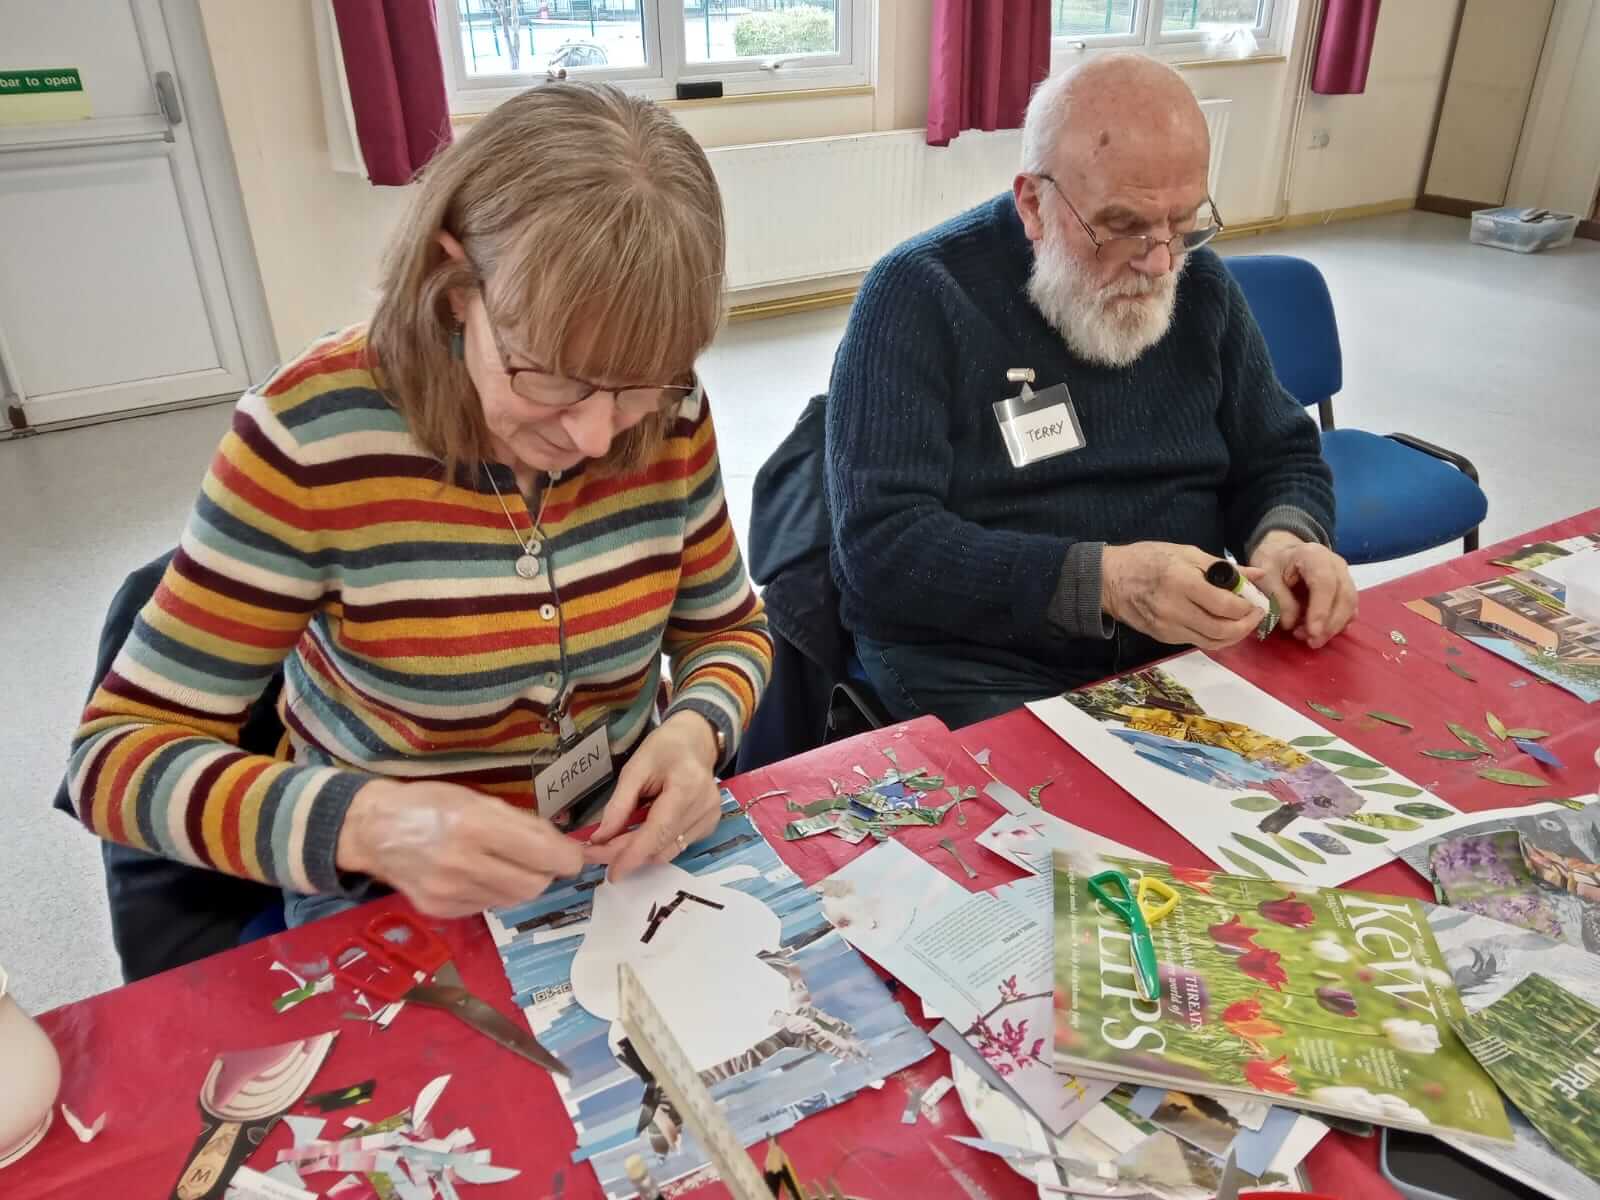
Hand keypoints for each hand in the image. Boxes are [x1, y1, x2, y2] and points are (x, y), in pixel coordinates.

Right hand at [337, 778, 583, 917]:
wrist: (373, 829)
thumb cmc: (430, 804)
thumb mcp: (478, 799)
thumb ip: (521, 823)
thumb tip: (563, 846)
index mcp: (475, 826)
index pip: (543, 854)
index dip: (567, 858)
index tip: (573, 856)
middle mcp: (463, 863)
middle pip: (533, 885)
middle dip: (544, 873)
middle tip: (537, 858)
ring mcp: (449, 892)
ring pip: (512, 899)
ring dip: (519, 882)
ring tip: (502, 861)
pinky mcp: (439, 909)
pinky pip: (487, 906)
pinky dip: (493, 892)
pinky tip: (476, 873)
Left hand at [585, 711, 721, 878]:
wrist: (696, 741)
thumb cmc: (664, 748)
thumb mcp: (635, 768)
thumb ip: (619, 804)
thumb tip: (600, 838)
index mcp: (686, 787)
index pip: (658, 831)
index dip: (633, 855)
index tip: (612, 873)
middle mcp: (704, 807)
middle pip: (661, 845)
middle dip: (626, 854)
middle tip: (597, 853)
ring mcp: (710, 819)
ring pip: (668, 851)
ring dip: (638, 853)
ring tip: (613, 844)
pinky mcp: (709, 826)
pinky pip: (676, 846)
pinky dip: (654, 846)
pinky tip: (638, 835)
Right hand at [1102, 542, 1267, 650]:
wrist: (1110, 580)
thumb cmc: (1148, 559)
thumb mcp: (1187, 553)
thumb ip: (1224, 567)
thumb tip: (1257, 575)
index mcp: (1183, 583)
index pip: (1225, 606)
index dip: (1247, 608)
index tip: (1256, 603)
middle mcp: (1175, 610)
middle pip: (1222, 631)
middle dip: (1246, 626)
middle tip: (1255, 615)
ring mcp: (1168, 627)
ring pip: (1212, 642)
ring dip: (1233, 635)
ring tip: (1241, 622)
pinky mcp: (1163, 638)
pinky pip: (1197, 641)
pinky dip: (1214, 636)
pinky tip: (1219, 624)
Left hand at [1249, 531, 1357, 648]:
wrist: (1284, 555)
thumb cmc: (1274, 566)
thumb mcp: (1267, 578)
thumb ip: (1279, 599)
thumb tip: (1291, 624)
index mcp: (1314, 556)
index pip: (1324, 583)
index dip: (1321, 610)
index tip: (1312, 633)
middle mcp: (1336, 564)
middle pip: (1345, 596)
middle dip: (1330, 624)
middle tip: (1312, 643)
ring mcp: (1345, 576)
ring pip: (1351, 605)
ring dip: (1334, 627)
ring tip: (1311, 640)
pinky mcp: (1347, 589)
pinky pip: (1350, 610)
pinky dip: (1338, 625)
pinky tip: (1322, 634)